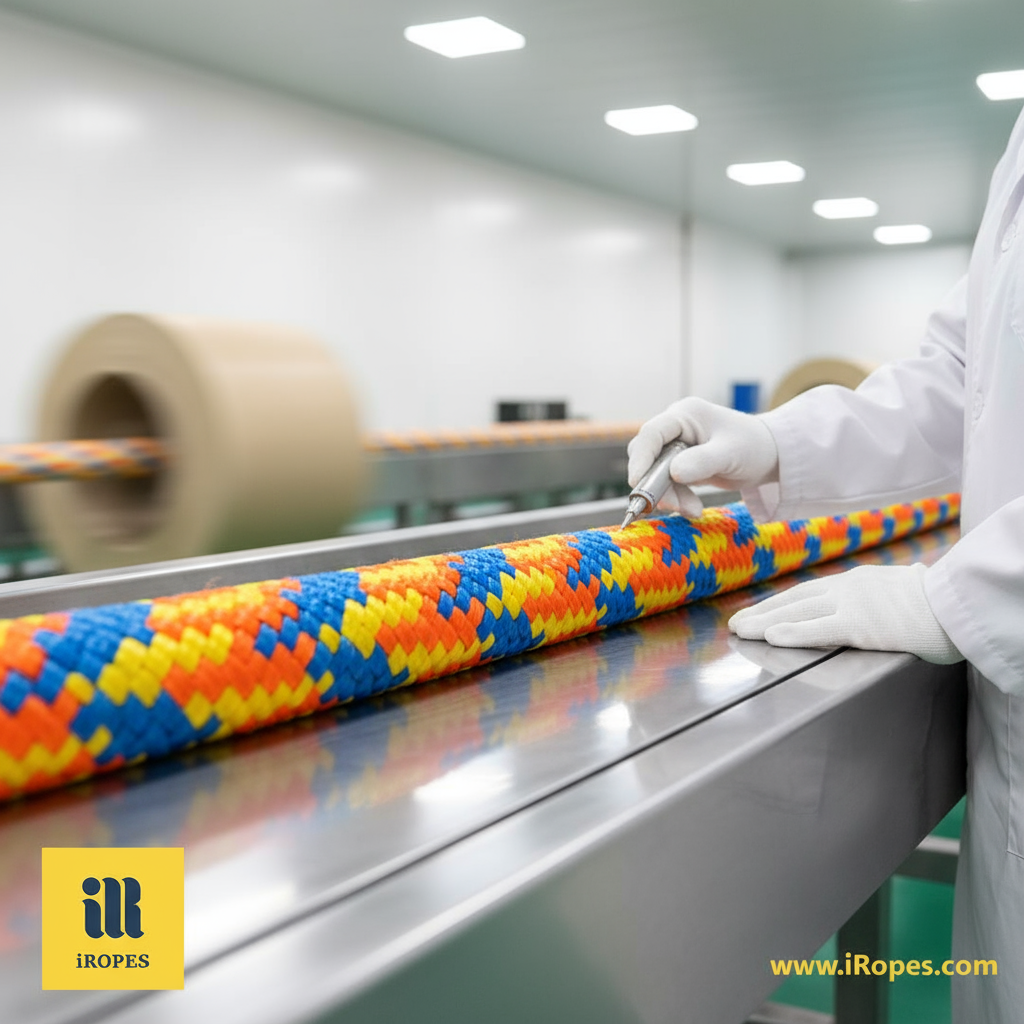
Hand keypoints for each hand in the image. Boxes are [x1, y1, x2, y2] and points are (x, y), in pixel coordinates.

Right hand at [626, 397, 778, 517]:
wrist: (770, 457)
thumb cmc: (754, 447)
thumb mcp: (731, 454)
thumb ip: (702, 461)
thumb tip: (674, 473)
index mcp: (685, 415)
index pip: (652, 434)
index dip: (641, 458)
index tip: (637, 483)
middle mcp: (676, 428)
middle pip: (648, 455)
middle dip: (655, 483)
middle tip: (670, 506)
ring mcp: (677, 446)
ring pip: (655, 473)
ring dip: (669, 495)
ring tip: (692, 510)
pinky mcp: (680, 464)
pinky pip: (667, 483)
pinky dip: (677, 498)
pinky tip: (693, 508)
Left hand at [728, 563, 962, 664]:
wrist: (958, 602)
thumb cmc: (937, 601)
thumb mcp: (900, 589)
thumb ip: (880, 595)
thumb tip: (882, 598)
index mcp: (857, 581)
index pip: (808, 591)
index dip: (780, 602)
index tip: (759, 610)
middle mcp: (848, 588)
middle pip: (795, 599)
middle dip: (763, 611)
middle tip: (737, 622)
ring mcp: (852, 604)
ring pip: (797, 611)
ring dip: (765, 622)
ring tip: (741, 631)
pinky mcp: (860, 623)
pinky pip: (818, 628)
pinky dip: (790, 631)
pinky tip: (770, 636)